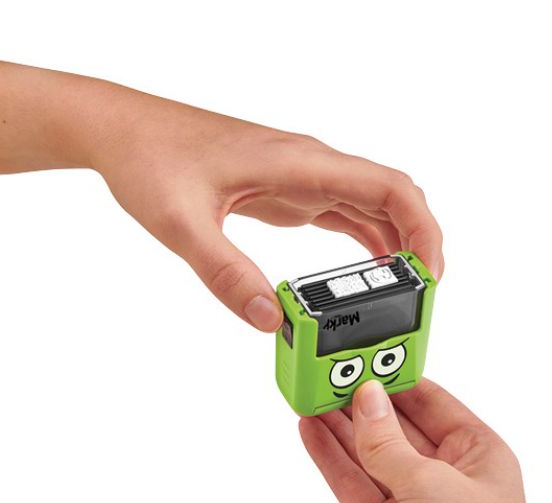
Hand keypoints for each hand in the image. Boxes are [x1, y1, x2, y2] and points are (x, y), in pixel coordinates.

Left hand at [0, 42, 443, 330]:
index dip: (422, 229)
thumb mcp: (181, 224)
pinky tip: (361, 270)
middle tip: (420, 297)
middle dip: (415, 244)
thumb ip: (226, 273)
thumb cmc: (148, 160)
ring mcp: (295, 175)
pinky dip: (360, 241)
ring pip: (367, 205)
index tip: (431, 273)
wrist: (120, 131)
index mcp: (296, 163)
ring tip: (398, 294)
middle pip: (389, 197)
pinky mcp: (279, 188)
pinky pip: (337, 211)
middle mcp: (305, 165)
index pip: (388, 186)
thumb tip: (270, 321)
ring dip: (391, 245)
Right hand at [299, 379, 550, 502]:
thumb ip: (389, 442)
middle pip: (393, 425)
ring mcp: (412, 501)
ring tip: (309, 397)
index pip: (429, 400)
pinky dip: (330, 459)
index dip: (394, 378)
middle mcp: (445, 474)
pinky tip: (311, 433)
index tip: (361, 357)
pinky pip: (352, 483)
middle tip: (325, 375)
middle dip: (360, 401)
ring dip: (338, 427)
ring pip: (367, 453)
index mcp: (477, 453)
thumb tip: (366, 399)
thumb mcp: (433, 485)